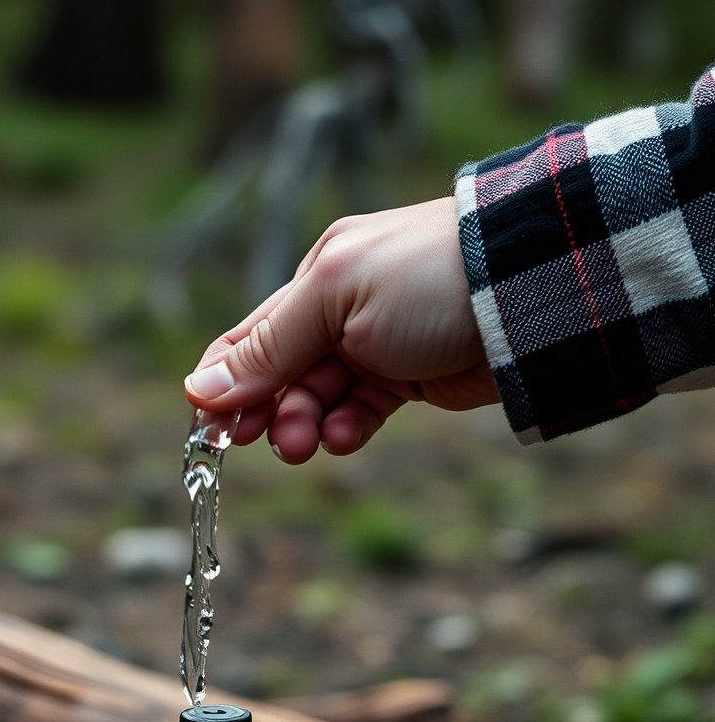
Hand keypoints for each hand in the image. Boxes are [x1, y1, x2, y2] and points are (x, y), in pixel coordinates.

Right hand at [184, 197, 496, 461]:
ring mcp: (375, 346)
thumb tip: (198, 388)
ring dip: (306, 426)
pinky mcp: (408, 380)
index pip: (249, 338)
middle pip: (280, 376)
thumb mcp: (335, 300)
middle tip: (275, 443)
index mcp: (317, 277)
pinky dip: (347, 430)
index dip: (224, 384)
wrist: (523, 293)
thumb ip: (270, 346)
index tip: (209, 430)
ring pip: (318, 400)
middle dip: (270, 413)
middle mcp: (341, 310)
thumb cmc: (427, 279)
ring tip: (310, 444)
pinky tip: (346, 437)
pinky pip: (360, 412)